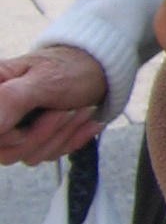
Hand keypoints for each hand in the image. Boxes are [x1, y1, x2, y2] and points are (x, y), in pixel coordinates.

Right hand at [0, 44, 108, 163]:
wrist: (98, 72)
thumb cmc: (70, 67)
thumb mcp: (44, 79)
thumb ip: (11, 99)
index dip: (11, 135)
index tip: (42, 119)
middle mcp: (0, 113)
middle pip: (8, 151)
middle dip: (46, 132)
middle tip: (69, 110)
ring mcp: (15, 130)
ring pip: (30, 156)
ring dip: (63, 134)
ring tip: (82, 110)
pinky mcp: (34, 141)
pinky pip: (48, 155)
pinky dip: (72, 139)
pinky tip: (87, 121)